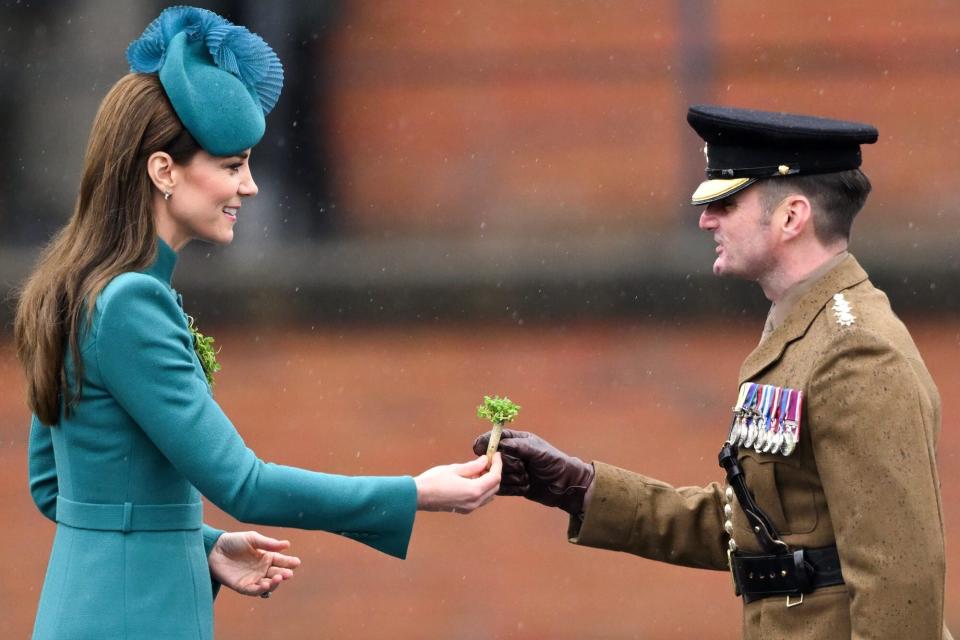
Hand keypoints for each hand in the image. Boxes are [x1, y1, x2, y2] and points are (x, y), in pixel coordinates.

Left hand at [208, 531, 301, 597]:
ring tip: (278, 578)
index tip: (296, 562)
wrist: (213, 549)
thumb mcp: (252, 538)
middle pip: (277, 573)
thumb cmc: (233, 541)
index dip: (289, 562)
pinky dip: (261, 589)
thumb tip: (287, 544)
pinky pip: (253, 591)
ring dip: (274, 583)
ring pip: (268, 584)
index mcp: (266, 557)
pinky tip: (265, 584)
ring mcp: (252, 578)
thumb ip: (268, 543)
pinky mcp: (242, 586)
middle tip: (288, 573)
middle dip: (284, 574)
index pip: (281, 561)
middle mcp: (261, 569)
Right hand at [415, 454, 501, 512]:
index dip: (497, 465)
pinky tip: (472, 479)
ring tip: (479, 469)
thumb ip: (473, 466)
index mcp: (474, 491)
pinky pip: (480, 499)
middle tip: (488, 460)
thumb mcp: (455, 469)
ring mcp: (470, 508)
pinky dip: (481, 488)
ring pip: (489, 495)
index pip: (494, 477)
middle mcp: (474, 502)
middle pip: (494, 487)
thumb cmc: (434, 480)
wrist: (418, 496)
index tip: (496, 455)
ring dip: (488, 482)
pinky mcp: (464, 509)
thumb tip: (485, 460)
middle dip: (494, 473)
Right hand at [473, 429, 593, 514]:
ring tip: (527, 478)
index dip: (486, 442)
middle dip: (504, 465)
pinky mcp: (514, 486)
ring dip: (510, 478)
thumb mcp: (539, 452)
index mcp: (519, 441)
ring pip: (497, 474)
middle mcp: (514, 455)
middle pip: (495, 458)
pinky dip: (511, 489)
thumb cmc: (556, 463)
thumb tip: (501, 444)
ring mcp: (513, 471)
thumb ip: (520, 446)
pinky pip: (502, 488)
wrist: (567, 486)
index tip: (477, 448)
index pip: (497, 438)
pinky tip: (525, 487)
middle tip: (521, 468)